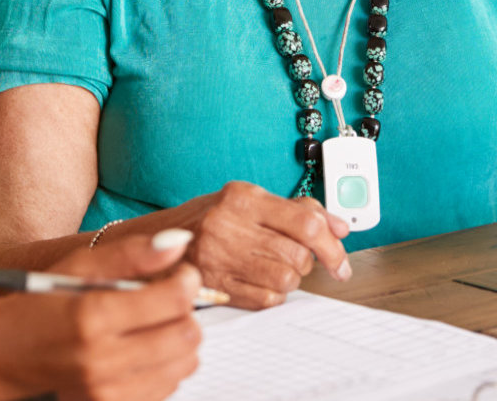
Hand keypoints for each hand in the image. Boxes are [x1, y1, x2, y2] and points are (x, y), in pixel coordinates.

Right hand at [0, 231, 202, 400]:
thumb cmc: (37, 305)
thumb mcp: (77, 268)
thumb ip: (130, 254)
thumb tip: (179, 243)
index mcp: (92, 315)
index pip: (174, 300)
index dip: (187, 281)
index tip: (181, 274)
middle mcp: (102, 359)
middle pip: (186, 335)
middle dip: (186, 312)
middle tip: (169, 300)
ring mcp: (106, 392)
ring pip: (184, 365)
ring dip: (178, 341)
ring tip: (154, 326)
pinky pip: (166, 389)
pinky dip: (165, 368)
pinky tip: (143, 352)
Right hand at [159, 181, 351, 307]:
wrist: (155, 243)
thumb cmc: (209, 220)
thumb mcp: (248, 202)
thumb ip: (296, 211)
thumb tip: (340, 228)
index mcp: (243, 197)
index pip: (305, 222)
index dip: (332, 245)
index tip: (341, 261)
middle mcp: (229, 224)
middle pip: (299, 254)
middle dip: (306, 262)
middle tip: (293, 258)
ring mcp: (219, 257)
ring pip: (286, 279)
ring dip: (290, 279)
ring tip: (272, 268)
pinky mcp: (215, 285)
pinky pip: (267, 299)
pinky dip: (272, 295)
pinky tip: (258, 283)